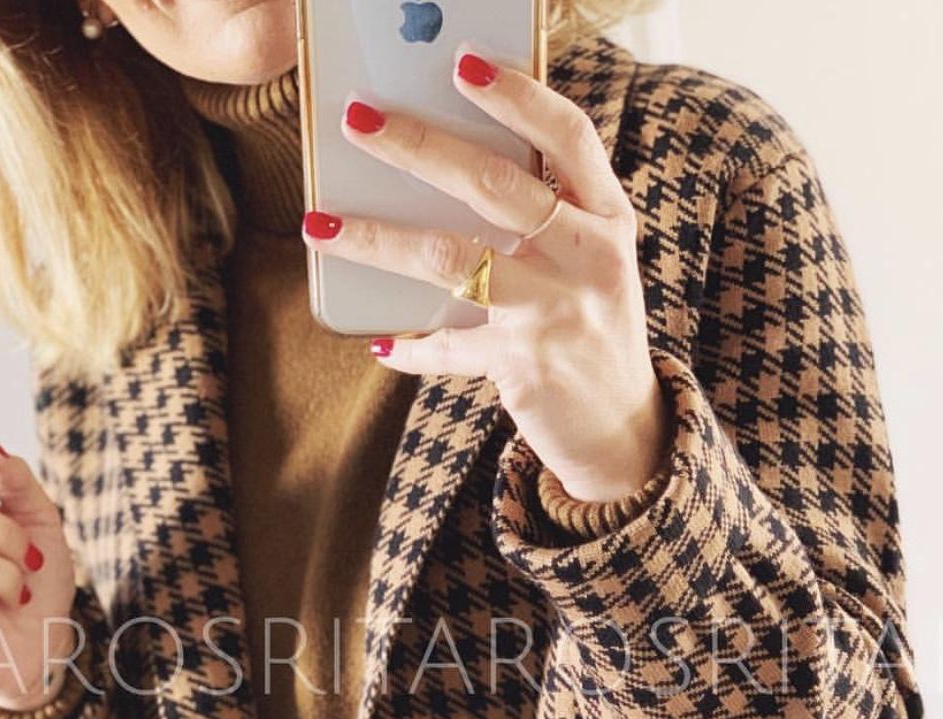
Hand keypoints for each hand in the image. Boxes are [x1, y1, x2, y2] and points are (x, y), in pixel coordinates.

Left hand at [302, 49, 670, 503]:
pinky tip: (380, 344)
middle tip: (357, 118)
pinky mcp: (525, 366)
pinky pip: (449, 347)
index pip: (569, 137)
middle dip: (419, 144)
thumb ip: (548, 218)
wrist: (624, 432)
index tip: (463, 62)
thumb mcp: (591, 265)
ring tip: (318, 224)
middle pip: (496, 185)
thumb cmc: (591, 331)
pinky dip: (411, 346)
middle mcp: (589, 259)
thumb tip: (449, 165)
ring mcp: (556, 313)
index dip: (518, 95)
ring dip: (376, 237)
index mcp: (608, 220)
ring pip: (452, 258)